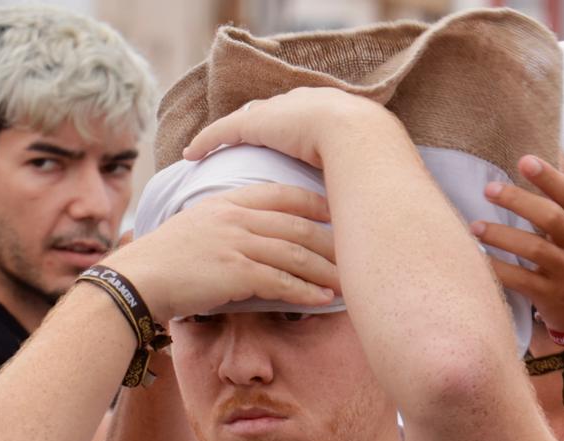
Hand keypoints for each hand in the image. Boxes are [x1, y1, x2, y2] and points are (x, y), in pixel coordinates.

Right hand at [103, 183, 338, 321]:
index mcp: (228, 201)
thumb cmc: (164, 261)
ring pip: (295, 253)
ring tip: (349, 282)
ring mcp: (236, 243)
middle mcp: (236, 217)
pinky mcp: (234, 272)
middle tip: (357, 253)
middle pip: (297, 225)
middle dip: (331, 241)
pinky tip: (324, 300)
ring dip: (326, 269)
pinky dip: (306, 291)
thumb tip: (250, 238)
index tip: (339, 213)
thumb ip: (226, 225)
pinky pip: (281, 281)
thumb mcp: (196, 227)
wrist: (136, 280)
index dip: (315, 203)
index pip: (283, 195)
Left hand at [183, 86, 393, 169]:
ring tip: (210, 147)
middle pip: (272, 113)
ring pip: (246, 120)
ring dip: (229, 132)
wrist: (361, 138)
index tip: (283, 139)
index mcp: (331, 112)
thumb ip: (358, 183)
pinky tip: (190, 154)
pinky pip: (224, 131)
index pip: (304, 118)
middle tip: (245, 136)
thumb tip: (367, 213)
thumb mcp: (366, 169)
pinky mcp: (258, 123)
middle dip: (257, 122)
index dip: (290, 128)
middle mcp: (303, 103)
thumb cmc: (373, 160)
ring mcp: (280, 111)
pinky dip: (207, 141)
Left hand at [473, 155, 563, 338]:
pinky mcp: (552, 297)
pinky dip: (497, 268)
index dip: (549, 177)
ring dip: (502, 235)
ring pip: (535, 249)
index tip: (525, 160)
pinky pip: (520, 280)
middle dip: (519, 201)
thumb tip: (554, 153)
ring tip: (475, 226)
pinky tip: (478, 258)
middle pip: (551, 218)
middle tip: (489, 189)